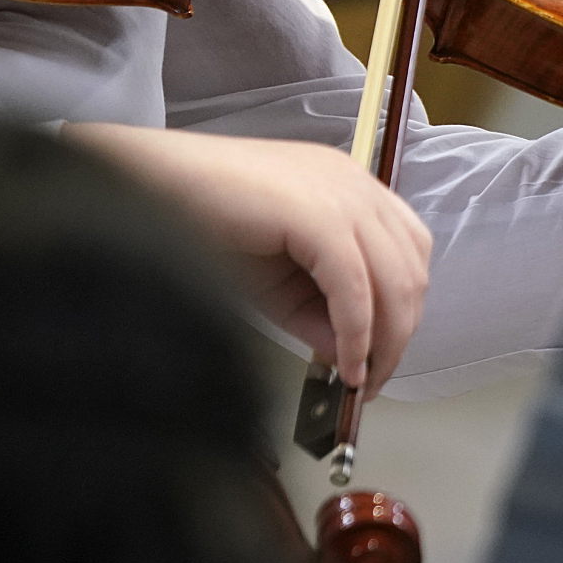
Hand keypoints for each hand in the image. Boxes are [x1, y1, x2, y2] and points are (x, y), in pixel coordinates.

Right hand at [64, 124, 430, 392]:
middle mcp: (354, 183)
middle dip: (399, 333)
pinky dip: (357, 333)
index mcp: (348, 186)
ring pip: (396, 278)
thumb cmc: (201, 221)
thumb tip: (351, 355)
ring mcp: (340, 193)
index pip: (407, 251)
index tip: (379, 356)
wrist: (151, 186)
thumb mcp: (275, 279)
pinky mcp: (318, 214)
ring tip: (357, 376)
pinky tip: (343, 363)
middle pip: (411, 269)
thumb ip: (318, 313)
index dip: (402, 309)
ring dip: (385, 338)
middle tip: (370, 379)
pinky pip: (356, 287)